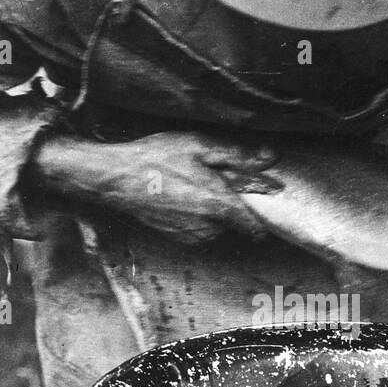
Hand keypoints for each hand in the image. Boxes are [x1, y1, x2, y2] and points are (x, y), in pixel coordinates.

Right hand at [31, 131, 280, 244]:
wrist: (116, 178)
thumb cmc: (157, 158)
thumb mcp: (200, 147)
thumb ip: (239, 157)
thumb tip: (270, 159)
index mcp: (220, 206)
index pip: (256, 228)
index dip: (260, 216)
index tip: (255, 201)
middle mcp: (209, 228)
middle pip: (234, 223)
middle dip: (229, 204)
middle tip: (211, 179)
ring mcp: (192, 236)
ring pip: (216, 227)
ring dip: (211, 211)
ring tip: (190, 185)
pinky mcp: (177, 239)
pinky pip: (198, 230)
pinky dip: (195, 217)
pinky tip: (179, 197)